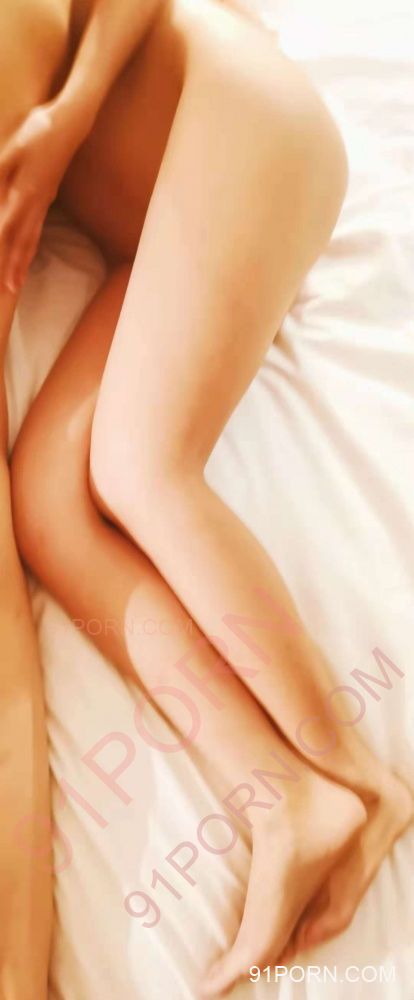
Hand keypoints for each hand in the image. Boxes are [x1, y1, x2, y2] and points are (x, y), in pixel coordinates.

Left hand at [0, 104, 76, 293]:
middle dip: (14, 267)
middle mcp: (37, 203)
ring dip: (24, 261)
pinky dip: (31, 244)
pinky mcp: (47, 196)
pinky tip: (29, 251)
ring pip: (32, 237)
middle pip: (23, 242)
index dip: (1, 254)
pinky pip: (37, 227)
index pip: (8, 231)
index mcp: (26, 194)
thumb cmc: (39, 131)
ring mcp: (45, 201)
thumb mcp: (11, 151)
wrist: (70, 123)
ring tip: (18, 281)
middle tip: (8, 292)